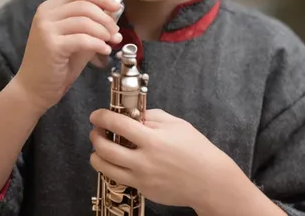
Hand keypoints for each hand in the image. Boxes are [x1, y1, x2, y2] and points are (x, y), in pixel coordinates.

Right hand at [13, 0, 121, 114]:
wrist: (33, 90)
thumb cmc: (55, 66)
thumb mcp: (75, 40)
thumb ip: (91, 27)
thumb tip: (114, 19)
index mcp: (49, 9)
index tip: (116, 6)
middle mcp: (45, 15)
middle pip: (83, 5)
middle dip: (105, 17)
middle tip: (116, 31)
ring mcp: (46, 29)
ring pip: (85, 21)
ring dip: (103, 31)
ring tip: (111, 42)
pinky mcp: (51, 46)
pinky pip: (82, 39)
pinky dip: (98, 44)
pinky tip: (104, 51)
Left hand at [89, 108, 239, 211]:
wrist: (209, 181)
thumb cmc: (196, 149)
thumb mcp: (176, 124)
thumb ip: (152, 116)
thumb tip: (133, 113)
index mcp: (152, 139)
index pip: (118, 124)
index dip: (102, 117)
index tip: (95, 115)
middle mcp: (144, 161)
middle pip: (105, 149)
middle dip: (95, 137)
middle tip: (95, 130)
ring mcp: (142, 178)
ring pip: (106, 169)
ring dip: (96, 156)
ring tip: (98, 148)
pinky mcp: (143, 190)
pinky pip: (120, 179)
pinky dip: (112, 169)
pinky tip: (115, 161)